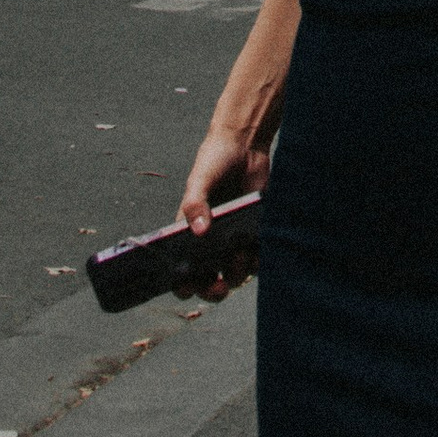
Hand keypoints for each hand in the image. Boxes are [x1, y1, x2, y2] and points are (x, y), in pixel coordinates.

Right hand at [175, 113, 272, 291]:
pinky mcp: (253, 232)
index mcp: (190, 231)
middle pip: (208, 280)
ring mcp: (232, 238)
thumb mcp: (199, 180)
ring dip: (237, 274)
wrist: (245, 145)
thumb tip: (200, 232)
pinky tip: (256, 252)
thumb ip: (195, 204)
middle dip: (212, 291)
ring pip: (234, 273)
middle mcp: (210, 240)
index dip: (182, 284)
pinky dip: (257, 261)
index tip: (188, 287)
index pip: (180, 268)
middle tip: (220, 287)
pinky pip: (255, 258)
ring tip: (240, 256)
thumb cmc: (214, 161)